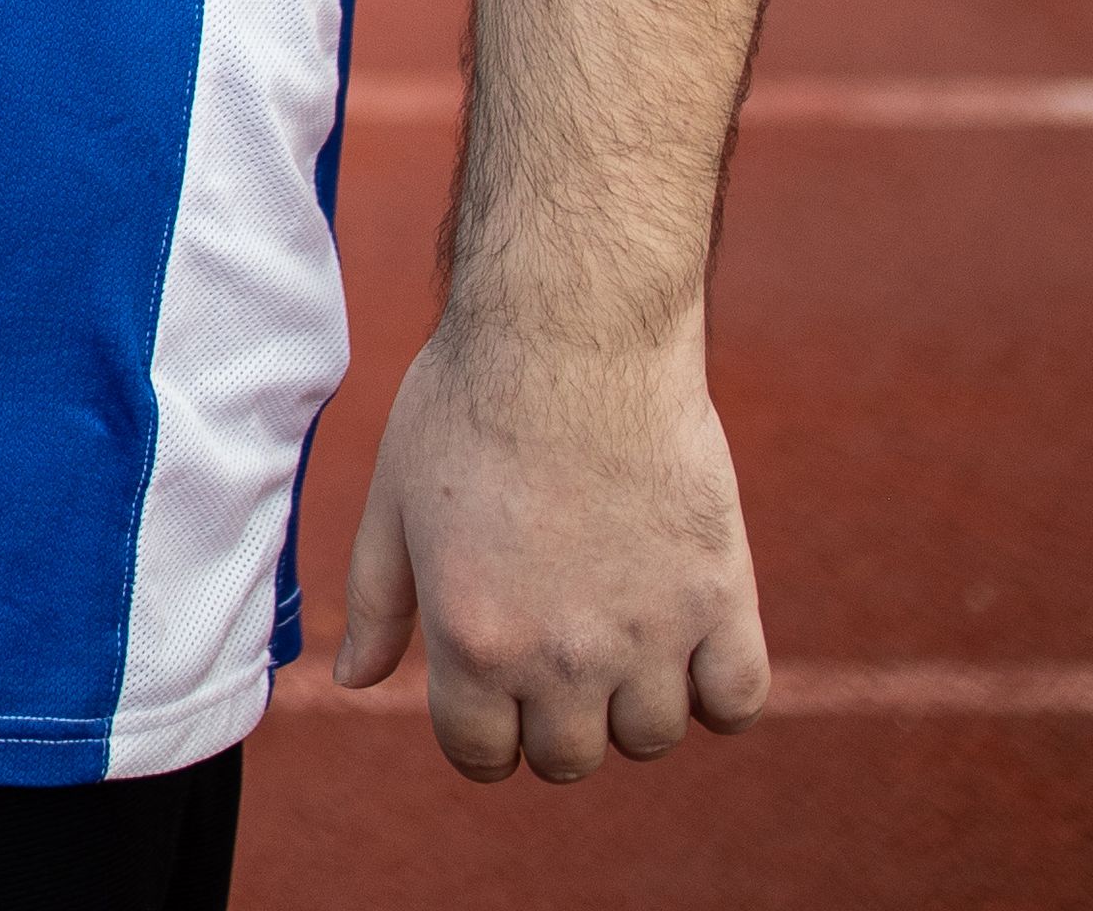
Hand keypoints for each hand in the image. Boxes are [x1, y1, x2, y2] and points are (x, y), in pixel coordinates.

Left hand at [332, 307, 773, 781]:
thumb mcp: (393, 503)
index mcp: (473, 639)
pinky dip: (716, 693)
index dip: (479, 734)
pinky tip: (687, 647)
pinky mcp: (722, 597)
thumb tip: (355, 682)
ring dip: (630, 708)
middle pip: (567, 759)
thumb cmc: (467, 407)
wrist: (572, 334)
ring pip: (650, 739)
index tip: (489, 700)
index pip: (481, 756)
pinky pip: (737, 702)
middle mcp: (562, 655)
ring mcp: (650, 633)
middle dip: (550, 723)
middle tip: (550, 659)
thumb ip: (377, 604)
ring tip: (615, 640)